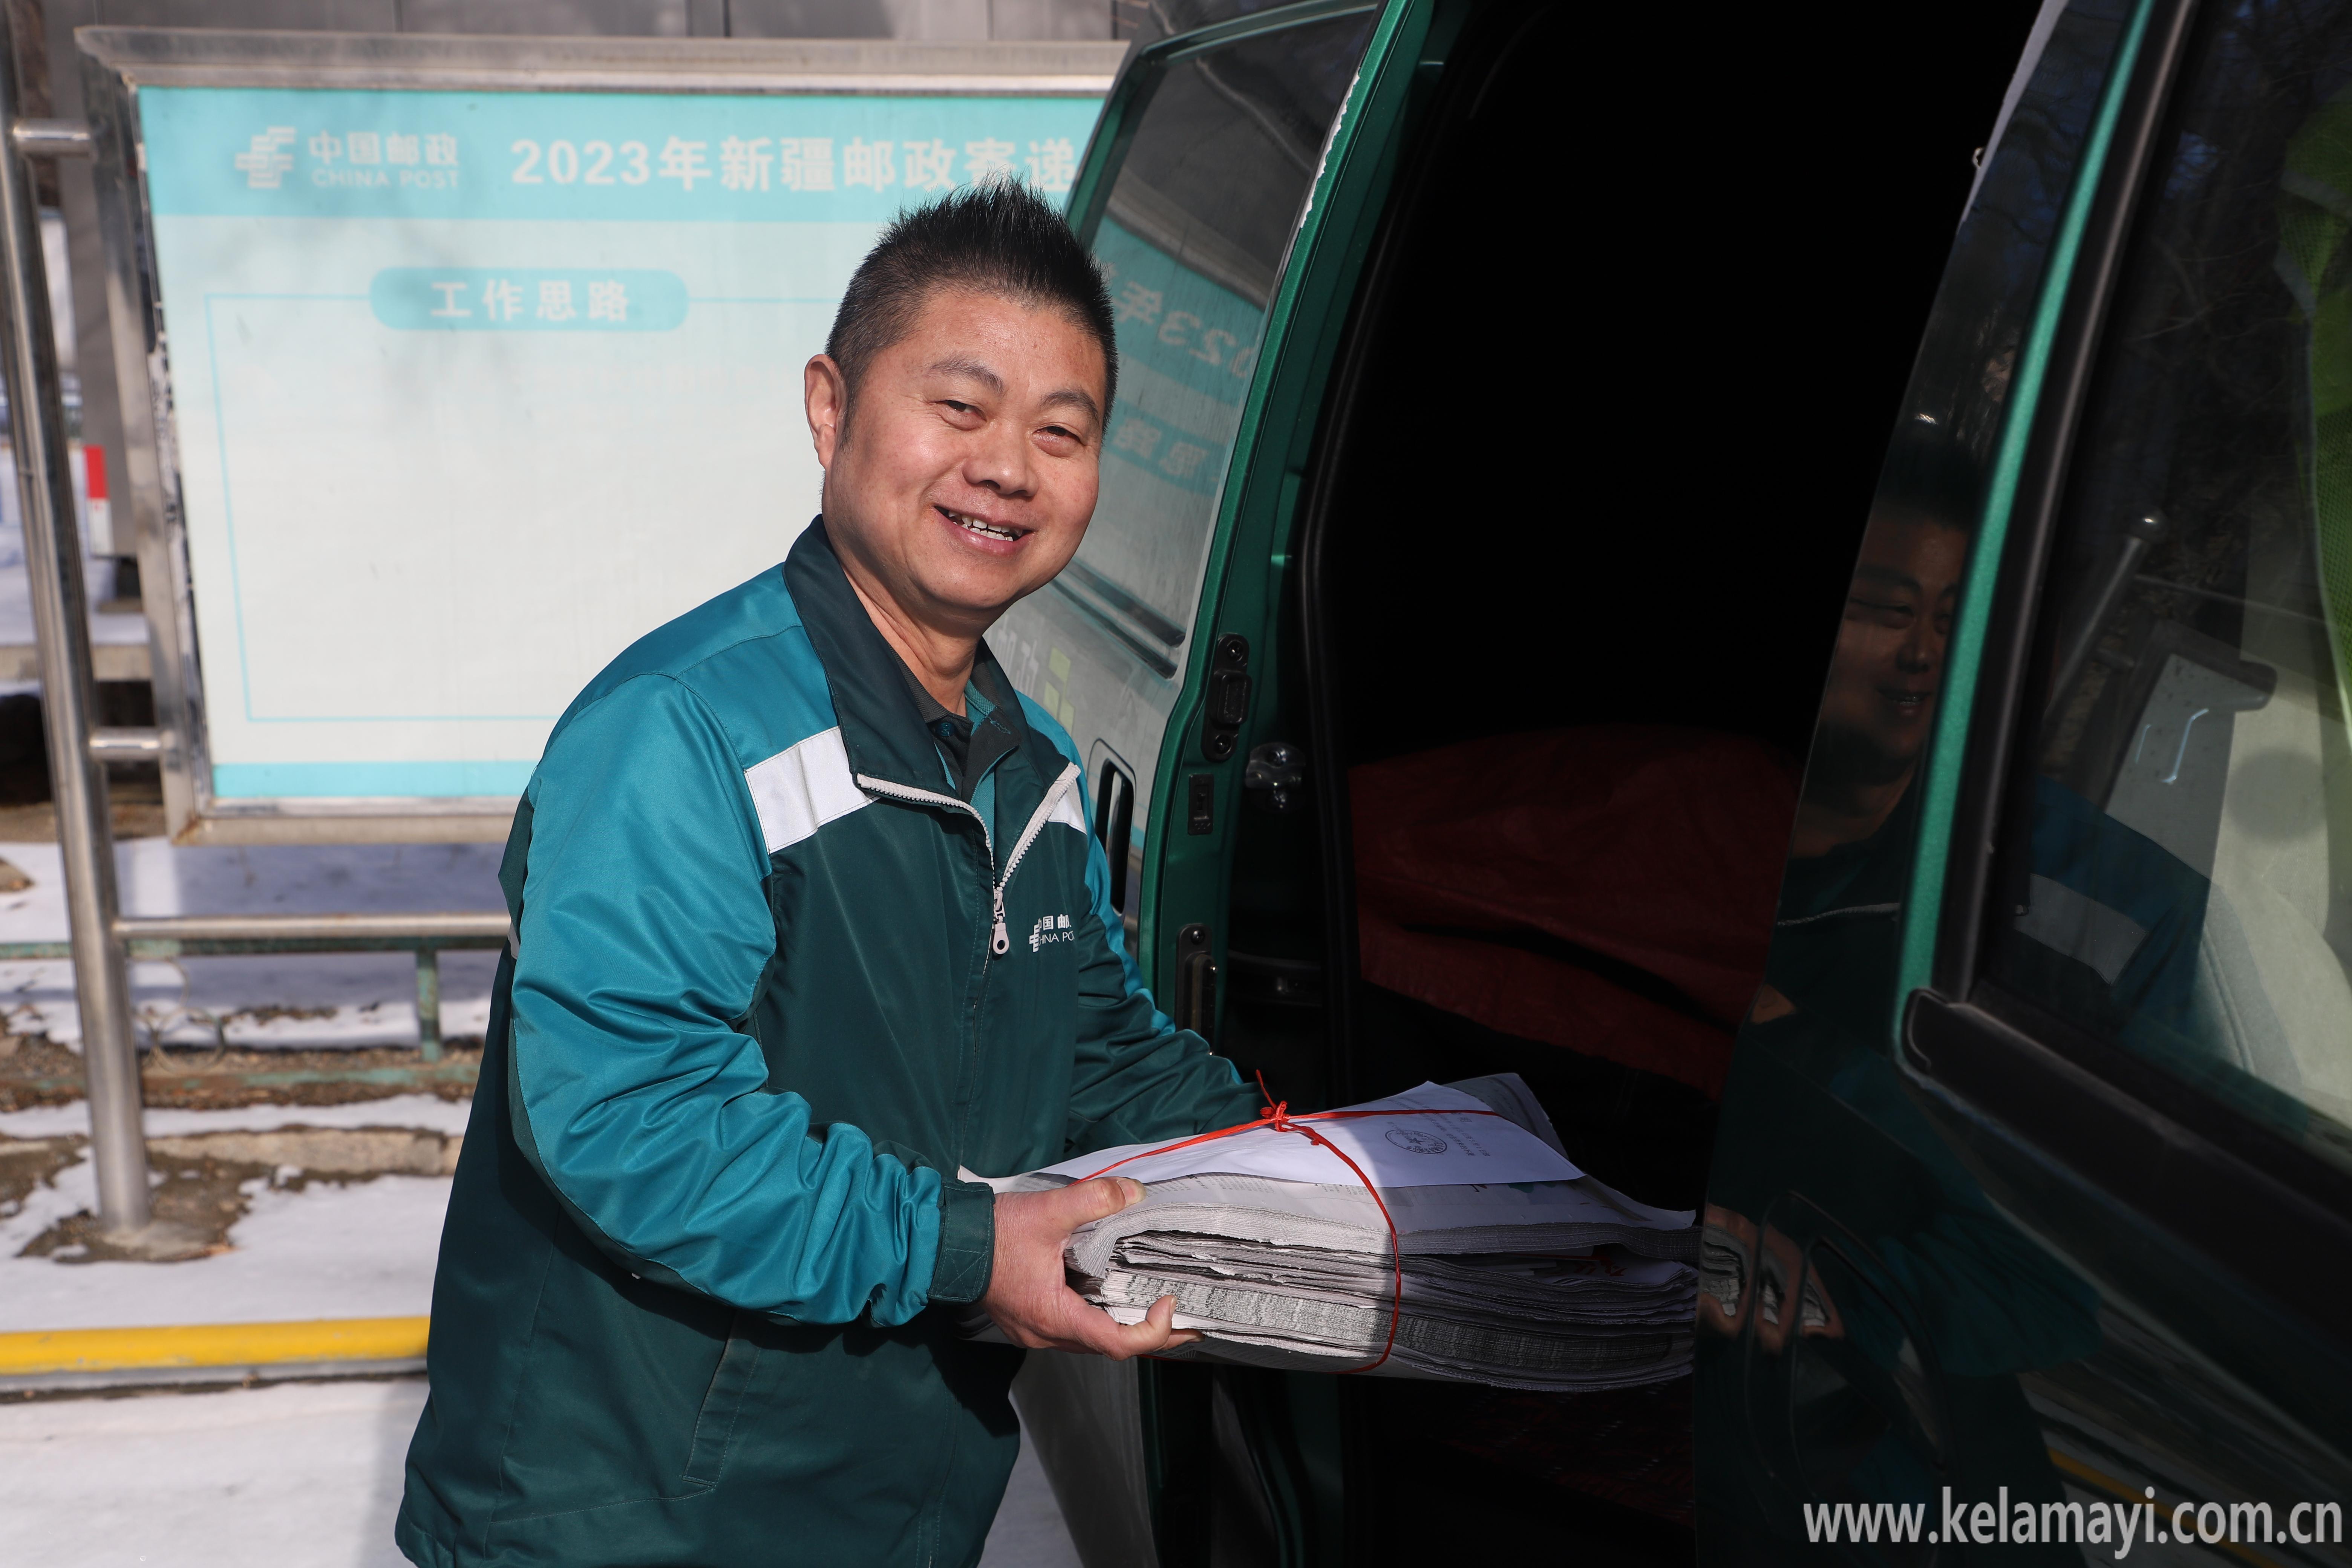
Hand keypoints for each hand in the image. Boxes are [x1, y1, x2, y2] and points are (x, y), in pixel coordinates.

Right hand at [982, 1177, 1200, 1357]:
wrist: (947, 1241)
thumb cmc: (992, 1233)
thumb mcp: (1047, 1210)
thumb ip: (1094, 1199)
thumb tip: (1134, 1192)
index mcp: (1053, 1316)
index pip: (1116, 1344)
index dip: (1152, 1331)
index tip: (1170, 1303)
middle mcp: (1045, 1334)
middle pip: (1110, 1348)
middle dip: (1153, 1337)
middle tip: (1189, 1323)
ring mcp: (1035, 1330)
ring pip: (1092, 1341)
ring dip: (1126, 1328)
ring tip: (1160, 1313)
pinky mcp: (1030, 1319)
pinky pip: (1075, 1329)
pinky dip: (1101, 1318)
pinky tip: (1116, 1299)